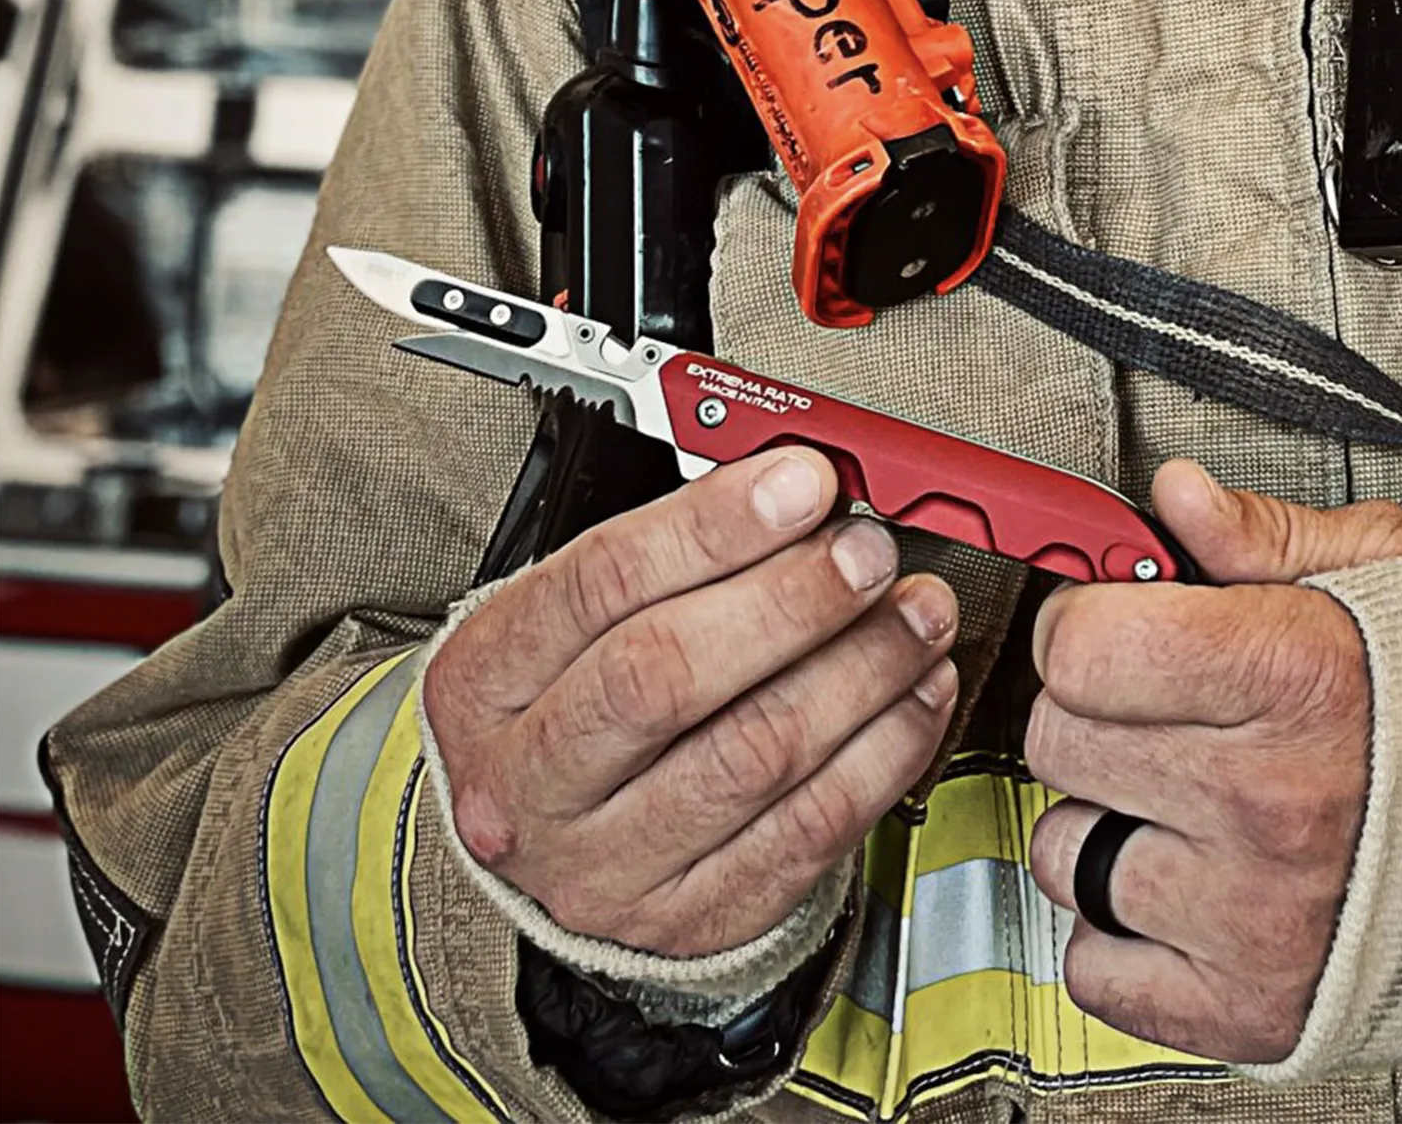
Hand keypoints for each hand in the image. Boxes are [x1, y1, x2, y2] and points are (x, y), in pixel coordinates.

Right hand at [424, 447, 959, 956]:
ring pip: (755, 754)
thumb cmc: (568, 711)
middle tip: (868, 552)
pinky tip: (917, 692)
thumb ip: (670, 558)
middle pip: (668, 674)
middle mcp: (531, 784)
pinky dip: (886, 750)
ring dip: (861, 670)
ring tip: (916, 615)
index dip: (715, 525)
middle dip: (792, 600)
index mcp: (484, 683)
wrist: (540, 856)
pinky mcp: (696, 918)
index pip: (599, 584)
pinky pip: (812, 829)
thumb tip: (798, 493)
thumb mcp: (568, 625)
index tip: (804, 483)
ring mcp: (610, 864)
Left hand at [1026, 461, 1401, 1061]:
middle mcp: (1266, 801)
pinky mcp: (1248, 1005)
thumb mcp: (1391, 577)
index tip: (1115, 629)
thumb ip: (1265, 535)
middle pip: (1059, 742)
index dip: (1088, 625)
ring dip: (1109, 827)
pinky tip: (1187, 892)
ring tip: (1190, 807)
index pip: (1081, 646)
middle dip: (1098, 716)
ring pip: (1065, 853)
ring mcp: (1253, 914)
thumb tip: (1178, 501)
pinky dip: (1125, 935)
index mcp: (1293, 678)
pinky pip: (1096, 967)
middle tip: (1166, 717)